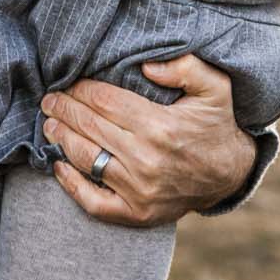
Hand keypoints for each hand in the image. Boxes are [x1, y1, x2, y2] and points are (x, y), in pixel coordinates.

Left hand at [40, 55, 257, 226]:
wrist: (230, 174)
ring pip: (85, 158)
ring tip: (49, 123)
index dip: (81, 89)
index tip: (68, 81)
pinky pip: (93, 202)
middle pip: (90, 126)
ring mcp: (139, 190)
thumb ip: (186, 67)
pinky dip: (71, 185)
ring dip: (60, 138)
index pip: (104, 101)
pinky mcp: (136, 213)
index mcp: (160, 126)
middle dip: (64, 109)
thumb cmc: (216, 125)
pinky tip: (58, 165)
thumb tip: (146, 66)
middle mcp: (146, 160)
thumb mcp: (215, 87)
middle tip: (49, 99)